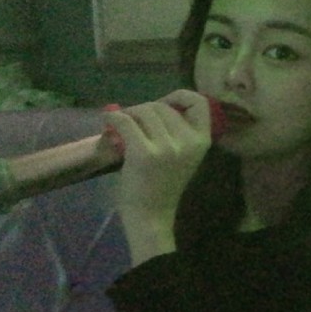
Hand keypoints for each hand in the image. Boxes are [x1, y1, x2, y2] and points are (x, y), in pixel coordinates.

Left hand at [105, 90, 212, 223]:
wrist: (151, 215)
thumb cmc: (163, 185)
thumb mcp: (183, 155)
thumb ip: (176, 130)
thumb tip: (151, 103)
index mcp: (202, 141)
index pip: (200, 102)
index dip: (180, 97)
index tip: (165, 103)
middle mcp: (188, 142)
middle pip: (163, 106)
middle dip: (145, 109)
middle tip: (134, 122)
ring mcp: (167, 147)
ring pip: (145, 110)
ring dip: (130, 114)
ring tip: (123, 125)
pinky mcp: (143, 152)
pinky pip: (126, 121)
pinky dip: (113, 117)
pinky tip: (108, 120)